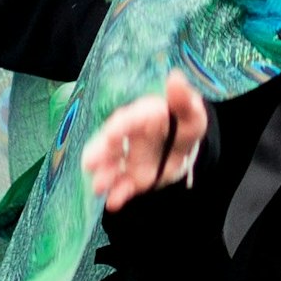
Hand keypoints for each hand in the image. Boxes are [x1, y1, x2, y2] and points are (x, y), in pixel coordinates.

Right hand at [80, 70, 208, 211]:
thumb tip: (176, 78)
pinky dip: (118, 195)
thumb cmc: (184, 122)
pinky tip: (113, 203)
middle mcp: (128, 137)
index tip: (112, 135)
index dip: (120, 127)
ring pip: (113, 166)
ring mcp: (129, 158)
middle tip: (89, 163)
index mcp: (141, 115)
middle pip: (111, 143)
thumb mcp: (191, 112)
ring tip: (98, 187)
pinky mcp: (132, 178)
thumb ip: (183, 99)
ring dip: (105, 176)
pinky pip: (124, 186)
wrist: (184, 146)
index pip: (127, 119)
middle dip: (100, 153)